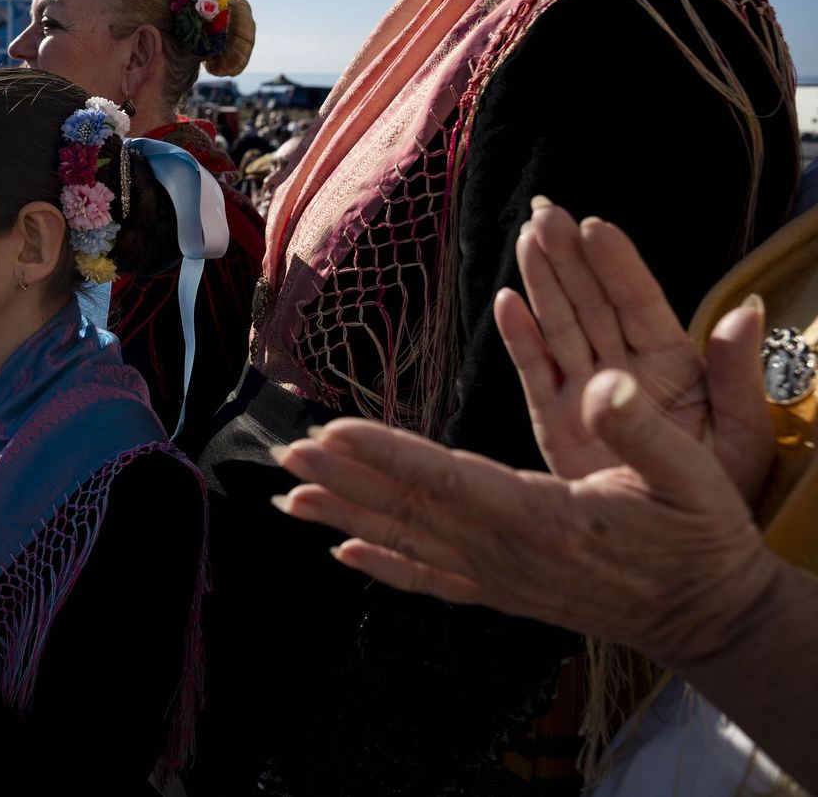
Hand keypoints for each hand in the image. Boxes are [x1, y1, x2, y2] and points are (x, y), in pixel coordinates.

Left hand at [274, 368, 779, 674]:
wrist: (709, 614)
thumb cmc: (698, 534)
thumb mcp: (690, 471)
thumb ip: (638, 429)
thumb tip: (601, 385)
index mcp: (545, 516)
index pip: (449, 478)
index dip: (387, 453)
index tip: (335, 430)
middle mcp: (510, 552)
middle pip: (411, 510)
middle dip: (346, 478)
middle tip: (290, 452)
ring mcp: (501, 578)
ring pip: (408, 543)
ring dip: (347, 515)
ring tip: (292, 496)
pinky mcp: (503, 594)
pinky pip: (430, 581)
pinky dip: (383, 567)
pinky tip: (343, 552)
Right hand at [497, 198, 771, 495]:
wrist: (685, 557)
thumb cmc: (723, 496)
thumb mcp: (744, 435)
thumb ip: (738, 374)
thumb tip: (748, 309)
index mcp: (674, 366)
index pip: (640, 303)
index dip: (617, 265)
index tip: (597, 227)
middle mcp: (625, 371)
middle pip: (591, 303)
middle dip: (568, 258)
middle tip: (545, 213)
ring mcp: (586, 395)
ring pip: (559, 326)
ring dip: (540, 282)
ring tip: (525, 238)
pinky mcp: (556, 424)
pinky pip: (534, 373)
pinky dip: (519, 339)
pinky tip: (507, 303)